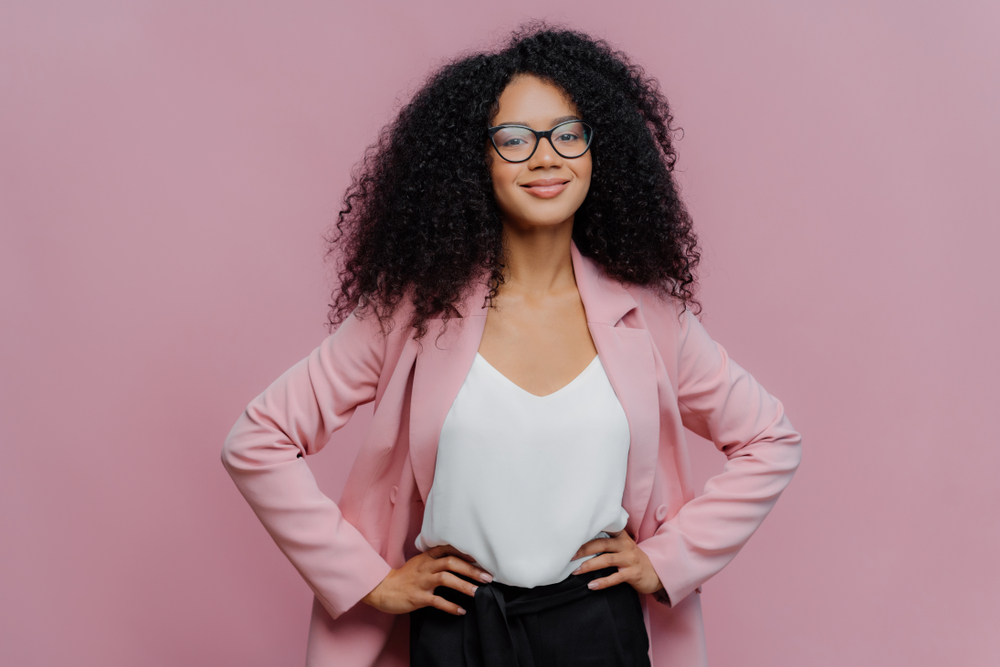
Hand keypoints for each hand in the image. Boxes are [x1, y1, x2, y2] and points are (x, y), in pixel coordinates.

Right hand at [360, 545, 493, 615]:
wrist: (382, 589)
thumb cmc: (405, 577)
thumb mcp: (420, 563)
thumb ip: (437, 560)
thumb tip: (461, 561)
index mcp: (427, 556)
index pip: (449, 549)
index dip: (466, 552)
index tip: (482, 558)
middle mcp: (426, 566)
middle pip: (451, 562)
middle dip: (471, 569)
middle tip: (487, 577)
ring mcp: (421, 581)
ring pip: (445, 579)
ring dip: (463, 585)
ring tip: (477, 592)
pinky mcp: (417, 597)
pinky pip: (437, 601)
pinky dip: (450, 606)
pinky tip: (461, 611)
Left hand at [570, 530, 663, 594]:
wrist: (656, 573)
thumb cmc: (633, 560)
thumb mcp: (623, 547)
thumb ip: (607, 544)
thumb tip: (581, 546)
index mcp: (621, 536)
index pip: (604, 529)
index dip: (589, 531)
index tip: (573, 534)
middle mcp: (625, 545)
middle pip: (602, 543)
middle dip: (584, 549)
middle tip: (569, 555)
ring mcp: (630, 559)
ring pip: (607, 560)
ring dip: (589, 565)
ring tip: (576, 571)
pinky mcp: (633, 573)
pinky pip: (615, 577)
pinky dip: (602, 582)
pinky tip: (591, 585)